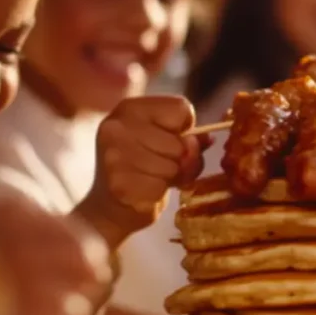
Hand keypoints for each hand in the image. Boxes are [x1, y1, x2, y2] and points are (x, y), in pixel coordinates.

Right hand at [75, 95, 208, 248]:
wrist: (109, 206)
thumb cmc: (143, 168)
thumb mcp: (164, 141)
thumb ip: (188, 136)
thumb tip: (206, 139)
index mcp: (129, 108)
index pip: (180, 108)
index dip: (186, 129)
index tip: (170, 139)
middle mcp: (117, 127)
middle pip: (181, 142)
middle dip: (181, 160)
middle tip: (162, 167)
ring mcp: (115, 156)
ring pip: (174, 166)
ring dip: (171, 178)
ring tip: (153, 179)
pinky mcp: (120, 184)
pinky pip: (162, 187)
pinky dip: (159, 193)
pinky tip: (143, 192)